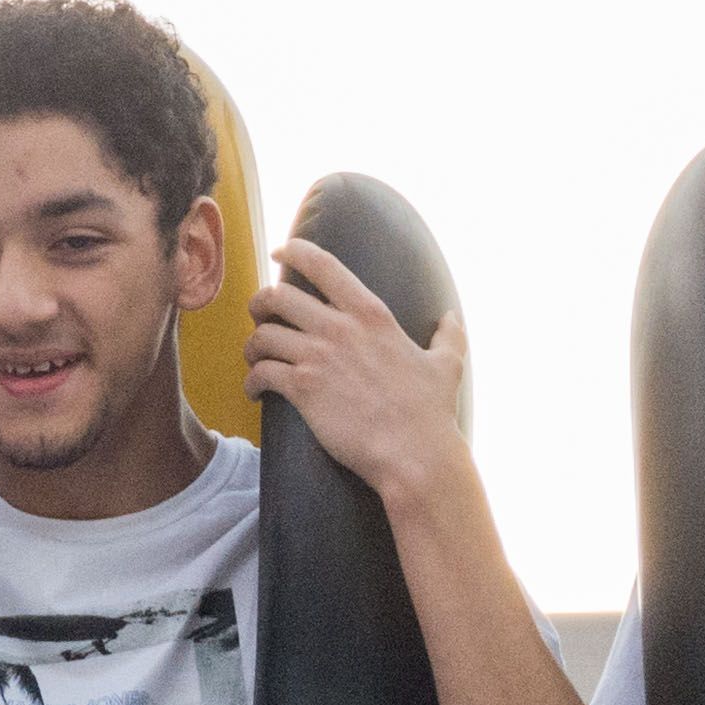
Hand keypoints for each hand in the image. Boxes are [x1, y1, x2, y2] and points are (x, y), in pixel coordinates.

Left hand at [241, 238, 471, 502]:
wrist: (414, 454)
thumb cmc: (430, 413)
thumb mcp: (447, 366)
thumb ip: (449, 336)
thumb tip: (452, 316)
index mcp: (371, 314)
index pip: (323, 265)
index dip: (295, 251)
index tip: (281, 251)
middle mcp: (339, 328)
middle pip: (277, 295)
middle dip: (261, 303)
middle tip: (261, 316)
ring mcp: (318, 358)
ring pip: (262, 335)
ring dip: (253, 346)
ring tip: (256, 359)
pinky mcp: (302, 389)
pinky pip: (261, 372)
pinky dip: (251, 380)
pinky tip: (255, 391)